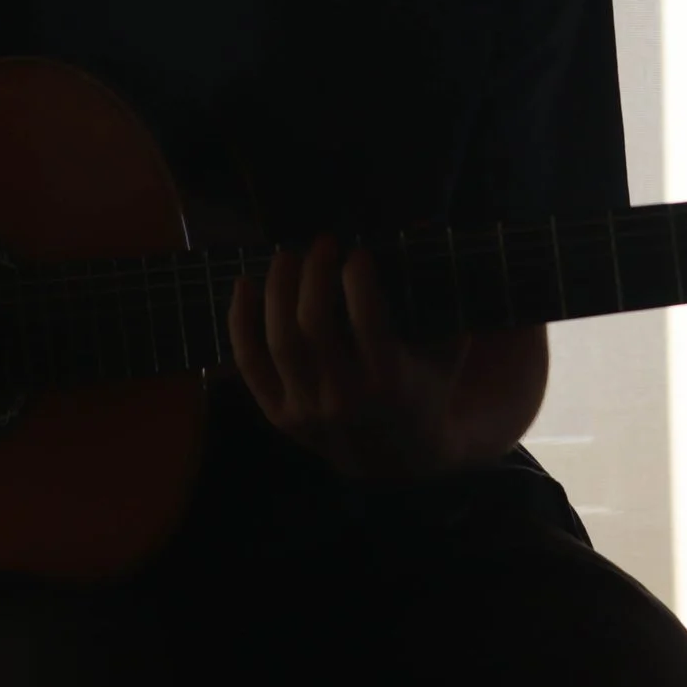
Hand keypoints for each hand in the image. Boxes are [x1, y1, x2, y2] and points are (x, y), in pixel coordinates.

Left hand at [228, 237, 544, 481]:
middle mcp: (345, 400)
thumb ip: (438, 294)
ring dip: (277, 289)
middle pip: (314, 326)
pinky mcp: (279, 416)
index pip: (368, 321)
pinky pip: (249, 364)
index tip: (357, 253)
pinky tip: (245, 285)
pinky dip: (240, 322)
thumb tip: (421, 227)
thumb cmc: (424, 389)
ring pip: (279, 341)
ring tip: (287, 256)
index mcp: (391, 382)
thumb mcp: (445, 348)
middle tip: (322, 244)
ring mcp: (307, 411)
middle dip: (314, 274)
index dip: (358, 279)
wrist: (396, 459)